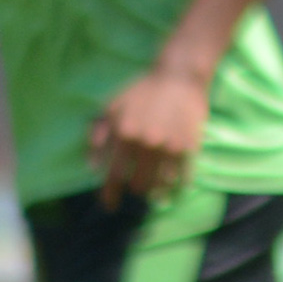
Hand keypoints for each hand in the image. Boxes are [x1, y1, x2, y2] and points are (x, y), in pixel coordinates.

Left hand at [87, 60, 209, 207]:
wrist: (179, 75)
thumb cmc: (142, 89)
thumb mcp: (112, 106)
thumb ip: (98, 134)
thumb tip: (92, 166)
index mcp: (124, 134)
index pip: (114, 176)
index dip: (110, 195)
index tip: (110, 205)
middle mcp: (146, 144)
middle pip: (138, 184)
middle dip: (135, 190)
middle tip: (136, 188)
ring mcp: (169, 147)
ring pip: (160, 185)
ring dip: (155, 192)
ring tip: (154, 193)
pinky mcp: (189, 147)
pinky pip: (183, 176)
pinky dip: (177, 186)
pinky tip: (175, 187)